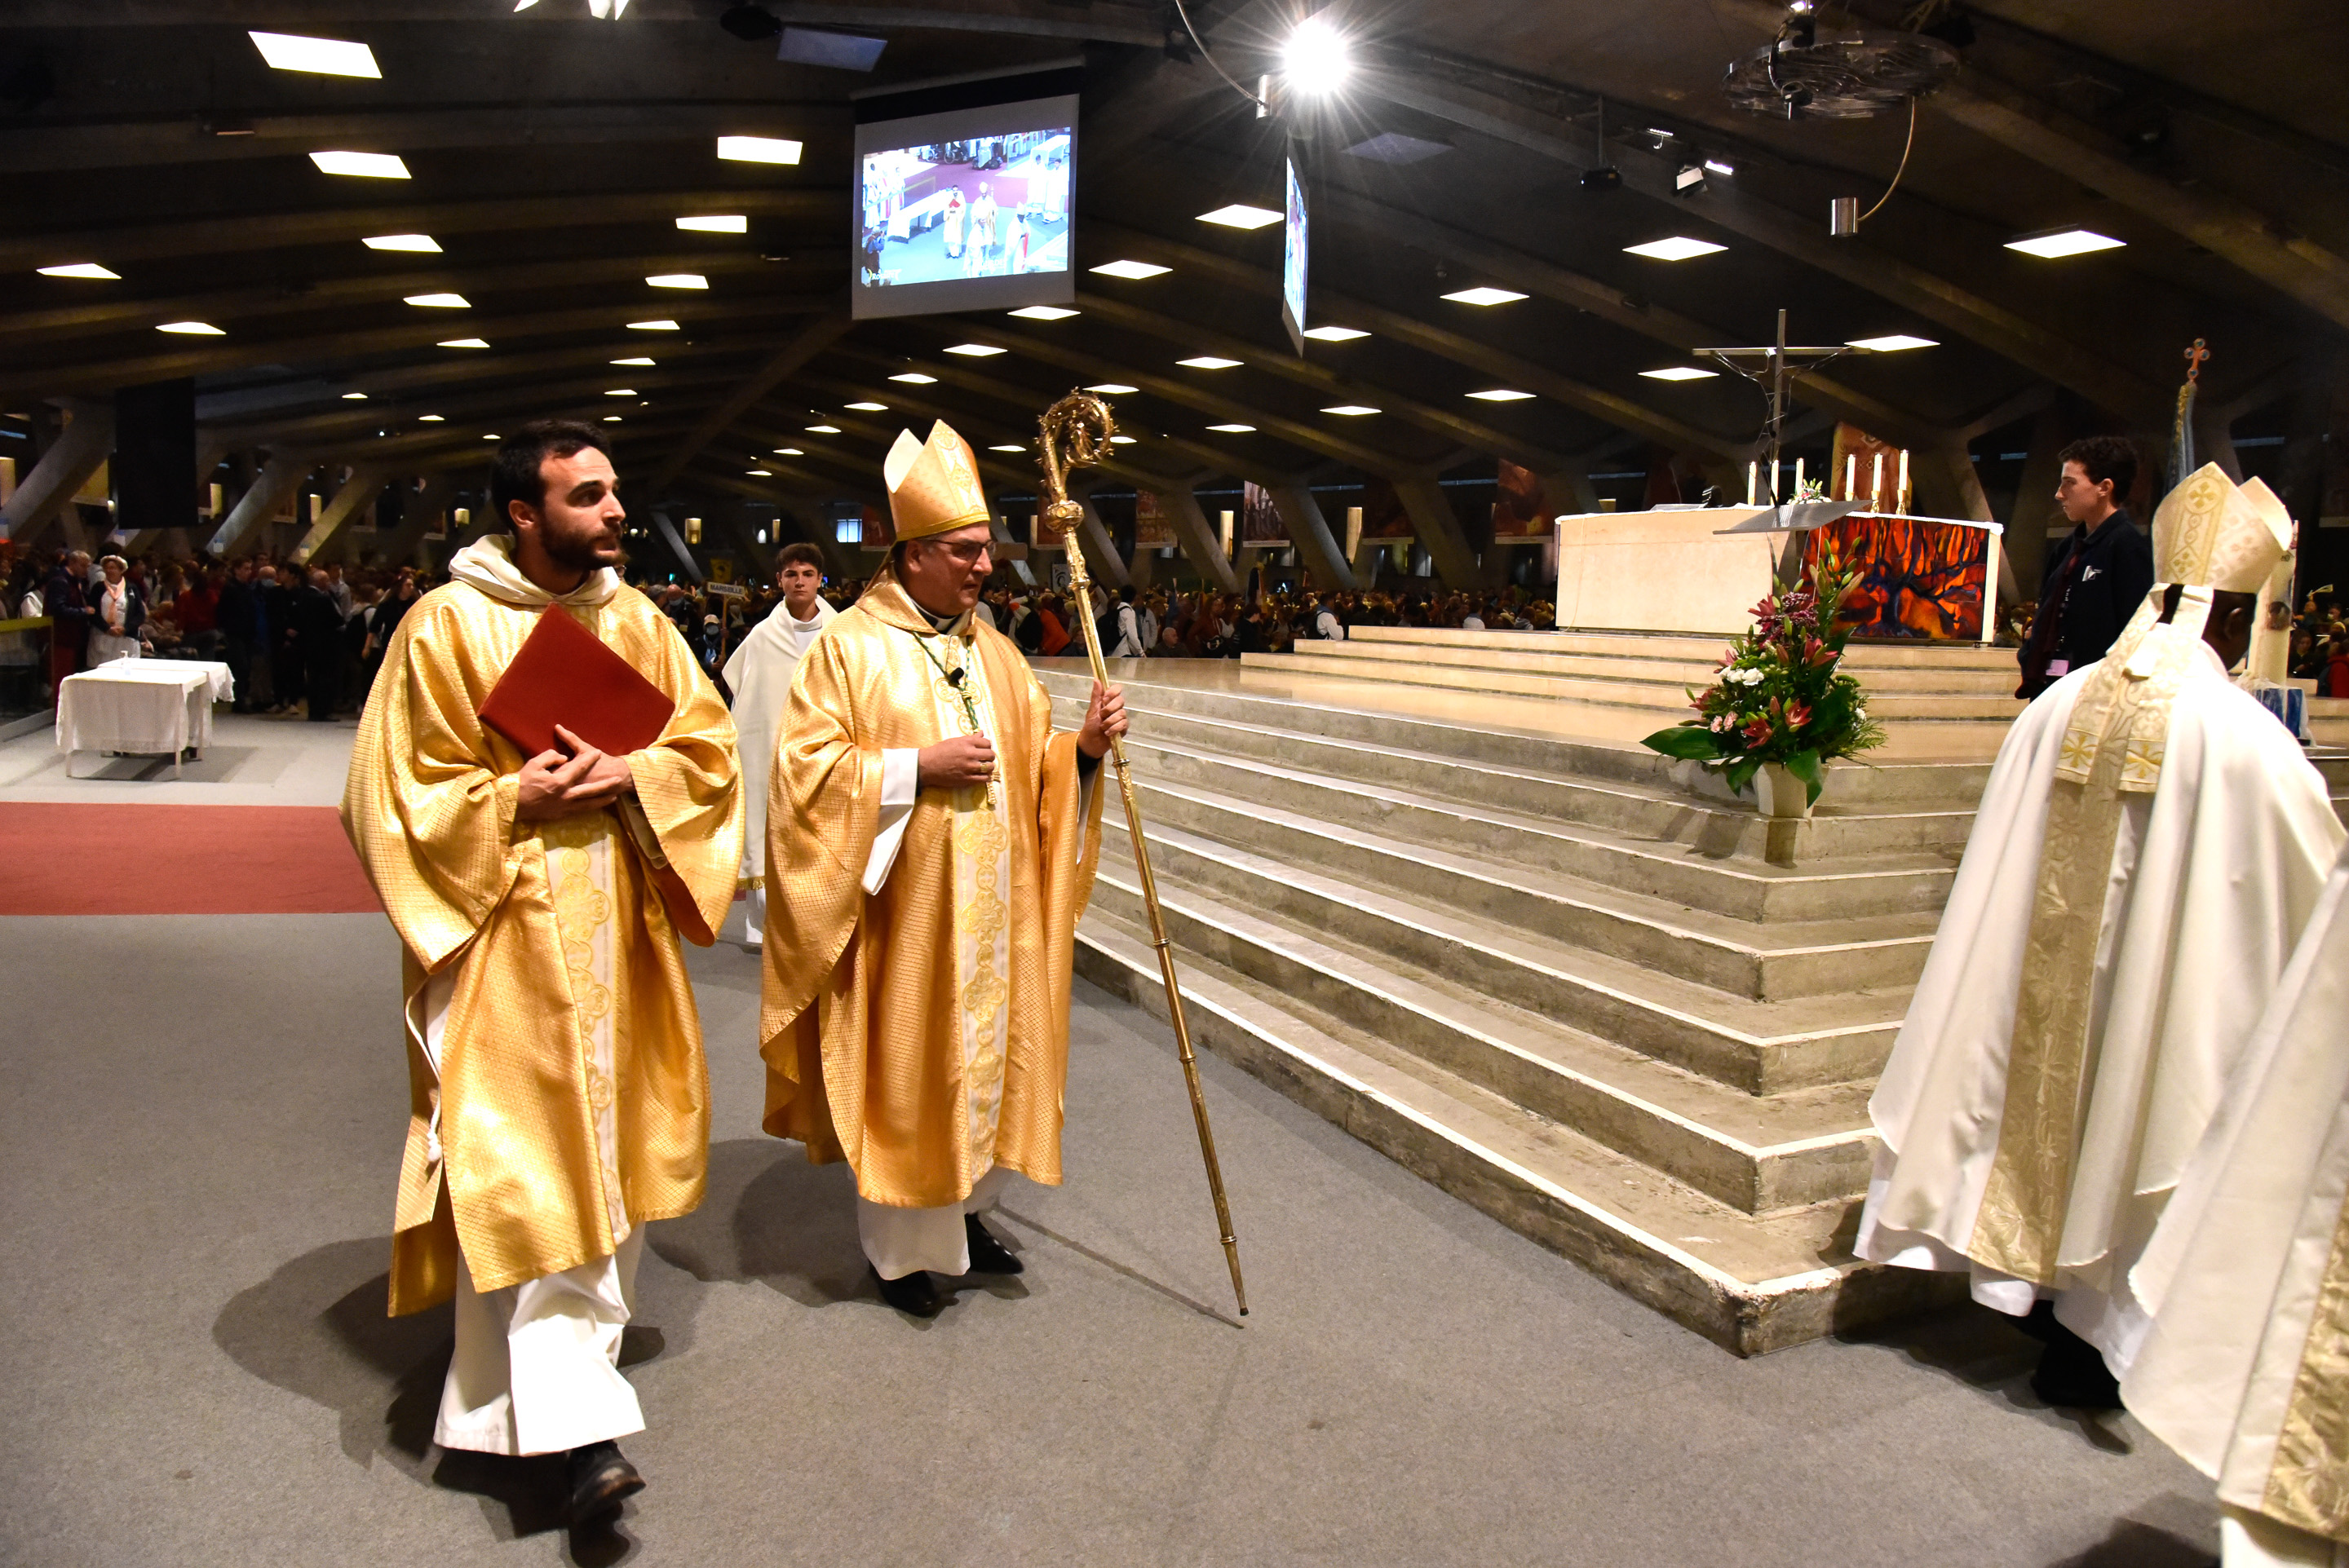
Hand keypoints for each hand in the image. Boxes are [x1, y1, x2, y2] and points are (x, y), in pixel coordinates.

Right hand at [515, 724, 634, 820]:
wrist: (510, 805)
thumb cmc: (520, 782)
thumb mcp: (534, 764)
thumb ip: (551, 757)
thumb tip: (564, 758)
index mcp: (559, 782)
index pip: (579, 768)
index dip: (589, 759)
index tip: (598, 753)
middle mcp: (565, 796)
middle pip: (591, 791)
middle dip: (606, 785)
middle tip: (619, 780)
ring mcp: (563, 808)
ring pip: (588, 805)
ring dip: (602, 800)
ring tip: (614, 797)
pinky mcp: (559, 815)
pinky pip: (578, 811)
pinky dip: (589, 808)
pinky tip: (594, 806)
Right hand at [918, 732, 996, 790]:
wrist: (927, 765)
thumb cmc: (940, 751)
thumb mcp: (955, 741)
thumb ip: (970, 738)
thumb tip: (982, 733)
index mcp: (967, 743)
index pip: (987, 743)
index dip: (987, 746)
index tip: (983, 749)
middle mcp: (970, 754)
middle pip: (991, 755)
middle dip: (989, 757)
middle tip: (985, 759)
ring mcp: (969, 768)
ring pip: (990, 767)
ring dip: (989, 767)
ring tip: (984, 767)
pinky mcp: (967, 779)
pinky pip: (984, 779)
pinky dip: (986, 777)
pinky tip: (982, 775)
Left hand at [1077, 680, 1126, 758]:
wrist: (1091, 743)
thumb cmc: (1090, 726)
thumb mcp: (1092, 710)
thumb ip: (1096, 695)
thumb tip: (1096, 679)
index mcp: (1108, 701)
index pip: (1117, 689)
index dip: (1113, 692)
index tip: (1105, 698)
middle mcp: (1116, 708)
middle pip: (1121, 700)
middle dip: (1109, 709)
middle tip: (1101, 715)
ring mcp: (1121, 718)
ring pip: (1122, 713)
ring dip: (1110, 721)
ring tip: (1102, 727)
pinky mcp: (1124, 728)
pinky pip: (1123, 724)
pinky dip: (1114, 728)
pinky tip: (1108, 733)